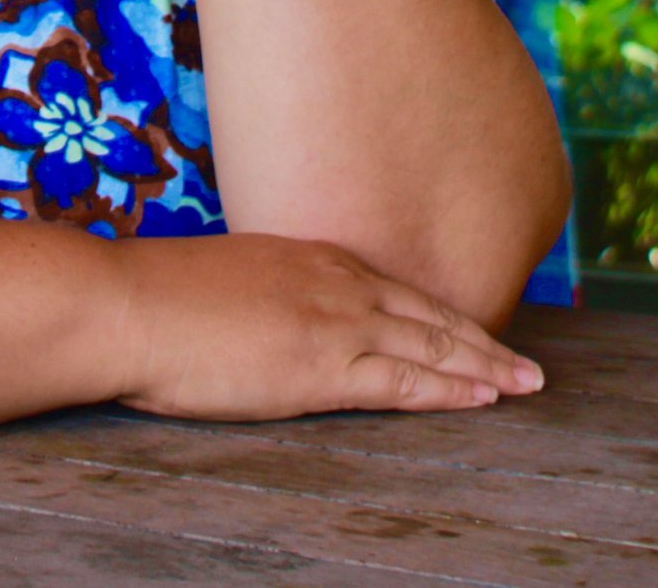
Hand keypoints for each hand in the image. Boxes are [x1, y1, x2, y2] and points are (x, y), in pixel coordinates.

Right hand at [109, 233, 543, 418]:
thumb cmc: (157, 297)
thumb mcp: (229, 278)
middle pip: (432, 316)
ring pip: (433, 348)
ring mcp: (335, 322)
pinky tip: (482, 401)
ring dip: (485, 368)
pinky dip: (450, 392)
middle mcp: (337, 281)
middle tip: (529, 365)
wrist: (127, 304)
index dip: (445, 315)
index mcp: (312, 256)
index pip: (399, 289)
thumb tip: (272, 314)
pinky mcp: (322, 367)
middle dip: (485, 340)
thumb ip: (267, 293)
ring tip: (526, 386)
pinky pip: (404, 383)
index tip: (478, 331)